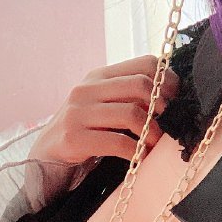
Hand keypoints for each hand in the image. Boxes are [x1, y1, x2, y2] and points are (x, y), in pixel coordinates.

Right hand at [30, 54, 179, 166]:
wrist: (44, 157)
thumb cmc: (83, 132)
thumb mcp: (102, 106)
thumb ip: (127, 96)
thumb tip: (170, 97)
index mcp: (98, 76)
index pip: (144, 63)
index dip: (168, 80)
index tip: (177, 99)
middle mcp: (87, 89)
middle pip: (140, 85)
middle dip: (162, 105)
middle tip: (170, 124)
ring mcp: (78, 112)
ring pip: (132, 113)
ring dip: (152, 132)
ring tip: (156, 144)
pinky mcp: (73, 138)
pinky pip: (117, 141)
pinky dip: (136, 151)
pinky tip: (140, 158)